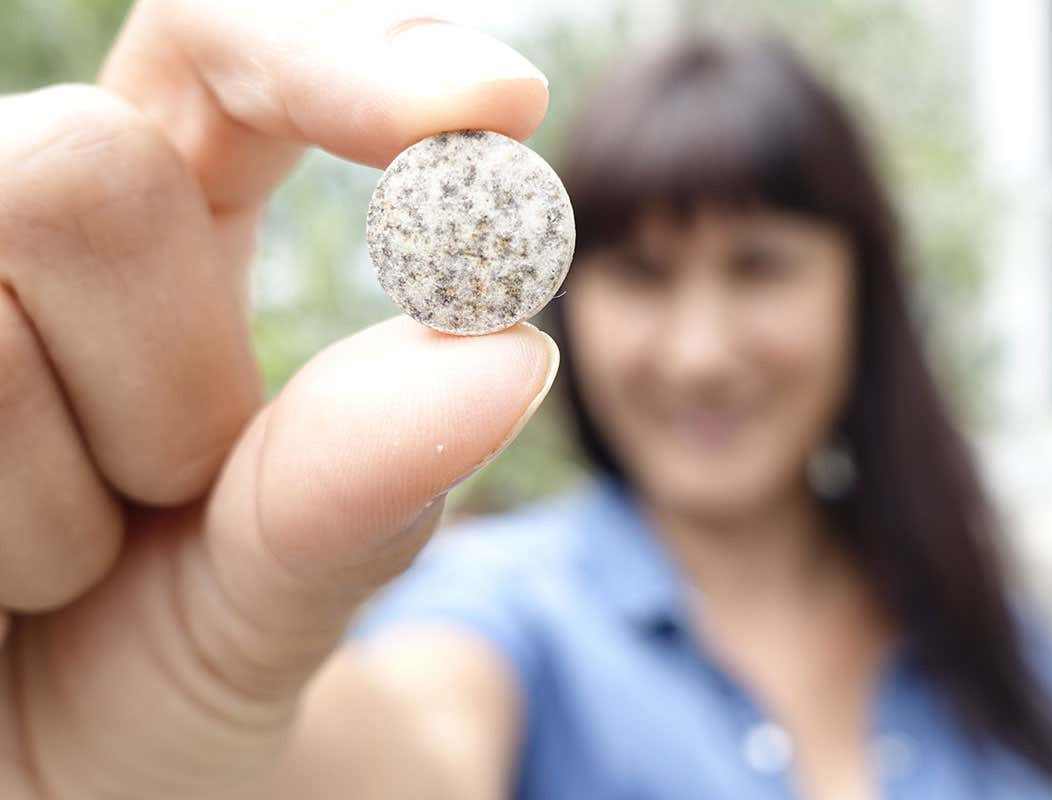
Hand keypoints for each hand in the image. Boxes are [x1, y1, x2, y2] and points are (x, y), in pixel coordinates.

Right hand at [0, 1, 555, 795]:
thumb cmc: (150, 684)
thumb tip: (507, 351)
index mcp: (152, 238)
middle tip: (150, 513)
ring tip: (50, 571)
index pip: (227, 54)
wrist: (38, 794)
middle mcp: (20, 231)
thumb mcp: (270, 604)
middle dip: (154, 387)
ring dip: (52, 486)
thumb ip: (357, 487)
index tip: (500, 105)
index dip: (346, 58)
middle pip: (82, 168)